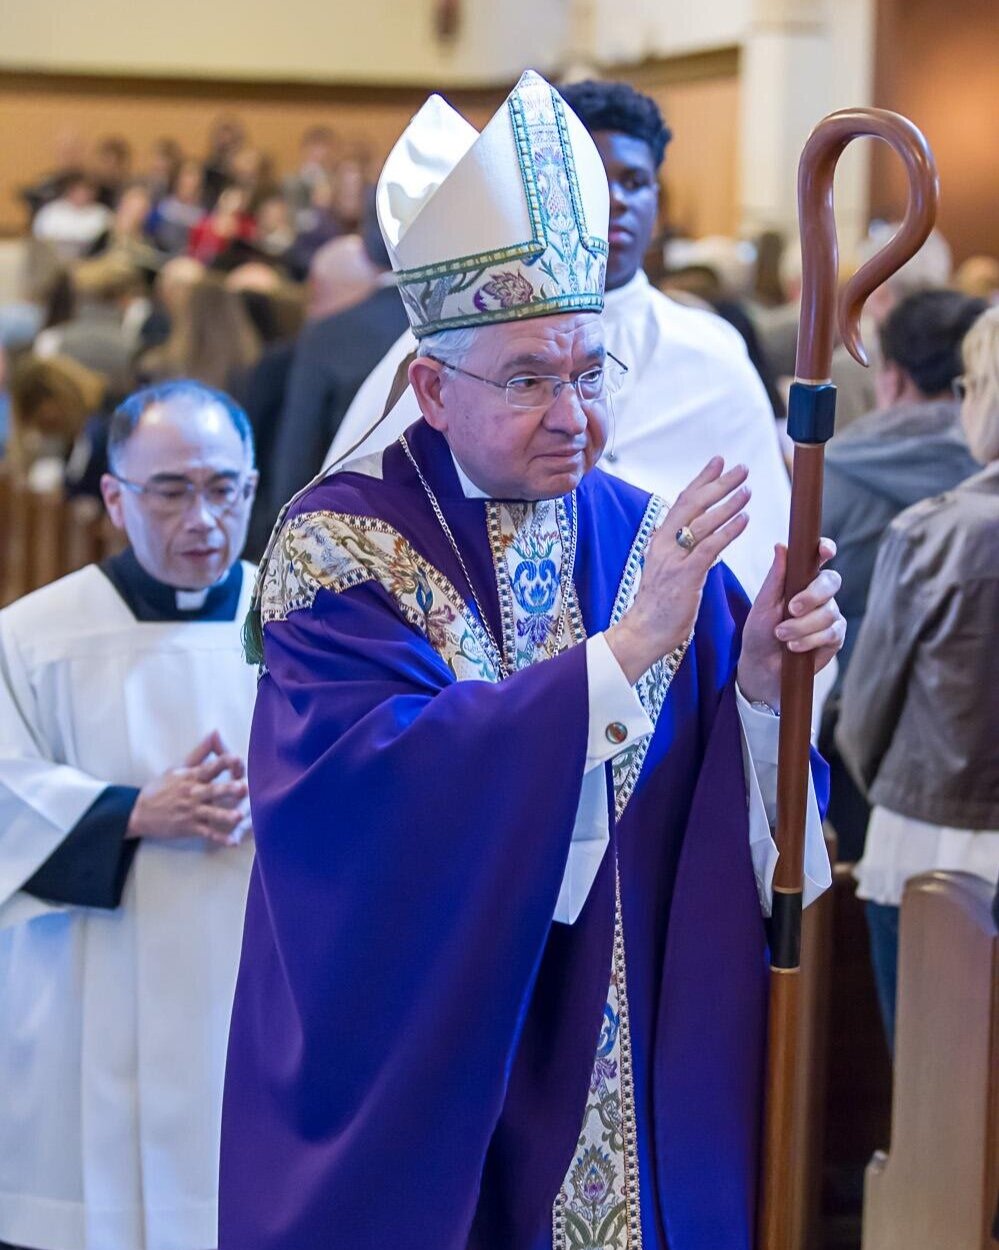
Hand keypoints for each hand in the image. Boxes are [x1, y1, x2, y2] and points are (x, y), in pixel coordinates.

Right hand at [127, 730, 248, 846]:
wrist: (139, 812)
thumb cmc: (162, 787)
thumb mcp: (179, 766)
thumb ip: (201, 752)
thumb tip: (215, 732)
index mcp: (191, 777)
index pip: (209, 767)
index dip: (223, 762)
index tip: (238, 758)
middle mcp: (192, 793)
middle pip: (212, 791)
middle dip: (227, 789)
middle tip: (243, 787)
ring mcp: (191, 812)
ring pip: (211, 814)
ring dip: (225, 815)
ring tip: (239, 816)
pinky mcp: (189, 828)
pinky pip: (207, 834)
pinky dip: (219, 839)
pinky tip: (232, 842)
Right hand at [606, 457, 749, 683]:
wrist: (642, 632)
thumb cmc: (659, 606)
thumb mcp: (668, 570)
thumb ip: (682, 551)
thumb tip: (699, 537)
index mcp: (659, 540)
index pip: (682, 502)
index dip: (701, 480)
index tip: (717, 462)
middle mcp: (664, 544)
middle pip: (693, 505)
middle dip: (718, 484)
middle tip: (741, 468)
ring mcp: (673, 559)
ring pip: (702, 522)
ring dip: (727, 503)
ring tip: (747, 490)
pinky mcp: (685, 575)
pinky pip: (709, 547)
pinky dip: (728, 530)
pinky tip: (744, 519)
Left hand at [737, 538, 844, 708]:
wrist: (762, 666)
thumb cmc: (760, 631)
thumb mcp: (763, 604)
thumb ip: (775, 577)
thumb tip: (781, 545)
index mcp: (802, 578)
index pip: (819, 557)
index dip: (826, 549)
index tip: (825, 551)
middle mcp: (820, 593)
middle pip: (831, 581)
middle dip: (812, 596)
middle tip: (791, 609)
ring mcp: (830, 614)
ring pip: (829, 612)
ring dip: (803, 626)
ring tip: (782, 635)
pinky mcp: (835, 637)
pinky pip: (832, 633)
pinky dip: (810, 640)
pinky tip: (794, 647)